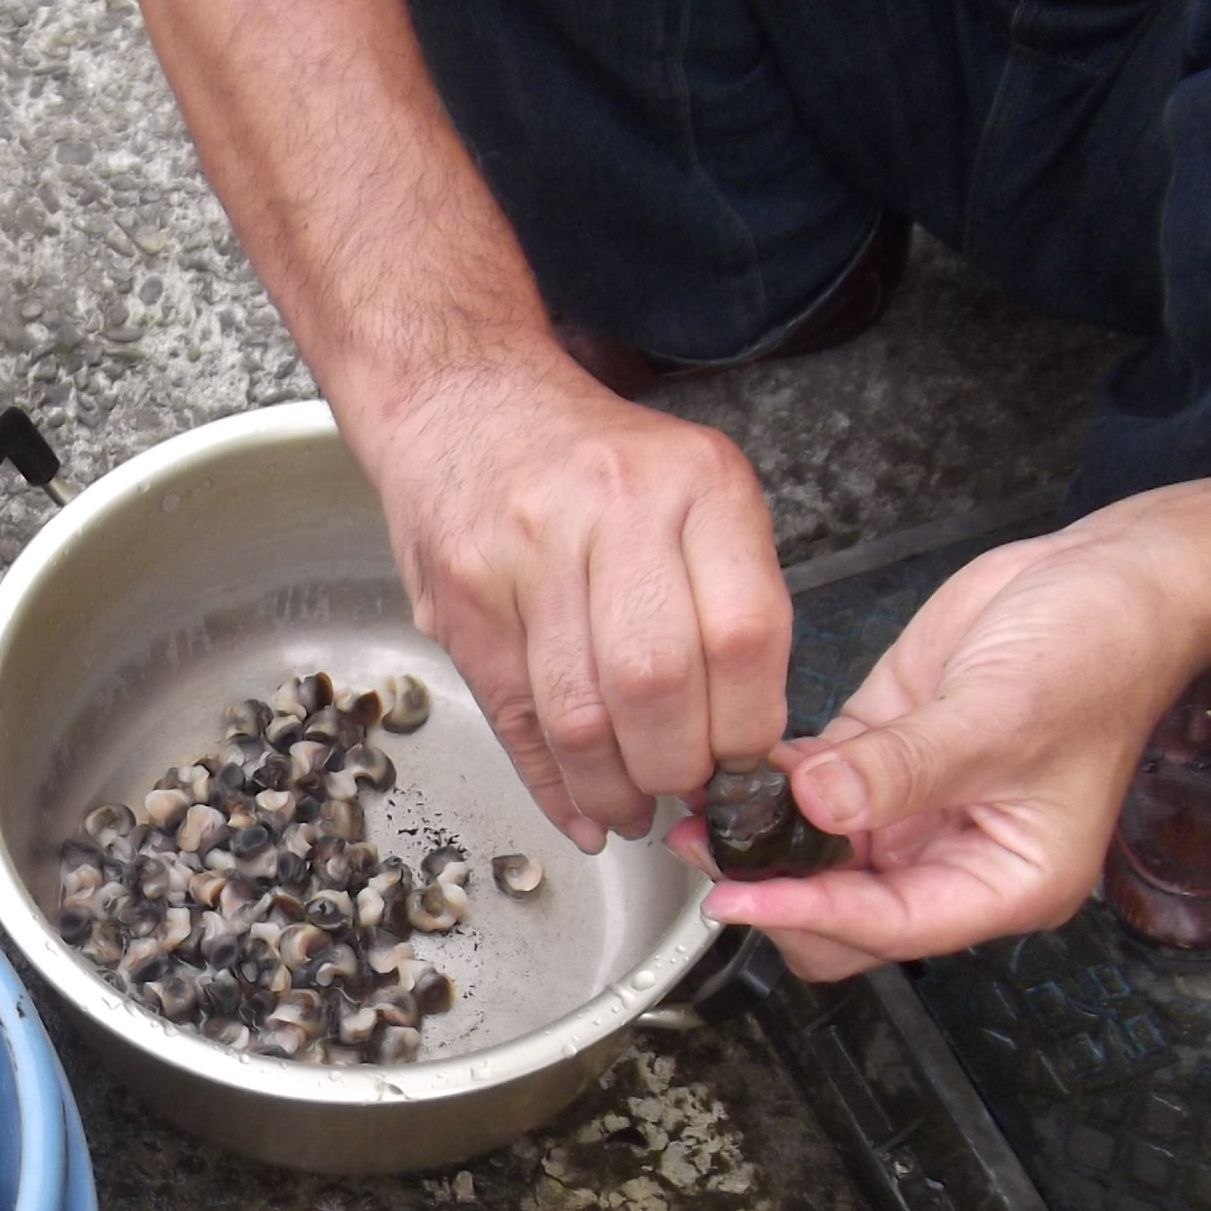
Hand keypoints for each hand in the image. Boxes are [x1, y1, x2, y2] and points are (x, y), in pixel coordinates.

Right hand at [363, 349, 789, 851]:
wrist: (464, 402)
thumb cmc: (595, 464)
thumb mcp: (695, 490)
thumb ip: (727, 596)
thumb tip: (744, 742)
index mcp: (698, 482)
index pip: (745, 634)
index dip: (748, 726)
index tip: (745, 763)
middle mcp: (613, 509)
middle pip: (657, 684)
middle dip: (676, 769)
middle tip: (685, 792)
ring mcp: (526, 552)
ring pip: (580, 715)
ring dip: (613, 789)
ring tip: (633, 809)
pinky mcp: (463, 596)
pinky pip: (515, 717)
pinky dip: (552, 784)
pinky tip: (580, 809)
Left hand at [673, 506, 1210, 979]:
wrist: (1114, 578)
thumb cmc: (1103, 653)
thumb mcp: (1001, 716)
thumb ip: (904, 769)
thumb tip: (818, 804)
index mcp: (1006, 880)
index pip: (888, 927)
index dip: (808, 915)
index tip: (737, 898)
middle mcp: (954, 857)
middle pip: (840, 916)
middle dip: (775, 891)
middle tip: (711, 850)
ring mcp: (911, 811)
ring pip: (813, 860)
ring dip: (758, 841)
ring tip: (700, 812)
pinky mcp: (880, 758)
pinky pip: (808, 791)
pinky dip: (769, 786)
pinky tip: (731, 768)